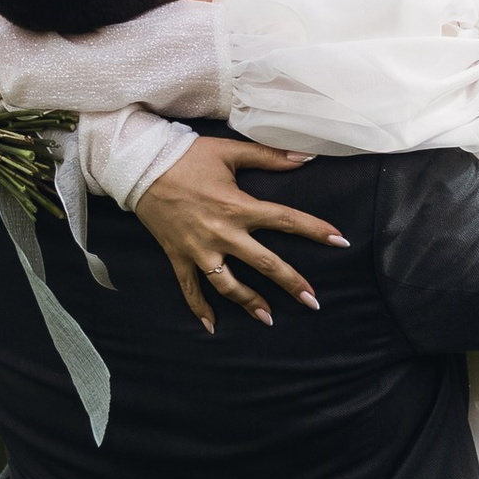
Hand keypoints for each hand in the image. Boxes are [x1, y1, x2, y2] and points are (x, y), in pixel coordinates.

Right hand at [137, 135, 348, 330]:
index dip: (315, 230)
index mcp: (238, 207)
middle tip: (313, 301)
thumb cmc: (186, 157)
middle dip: (291, 283)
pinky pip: (190, 288)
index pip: (286, 221)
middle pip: (264, 263)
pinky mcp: (179, 256)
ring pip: (228, 284)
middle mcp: (221, 233)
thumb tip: (305, 156)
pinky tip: (212, 326)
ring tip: (269, 318)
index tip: (340, 241)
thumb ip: (269, 156)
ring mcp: (199, 249)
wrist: (138, 166)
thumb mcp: (229, 151)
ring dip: (250, 303)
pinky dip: (199, 308)